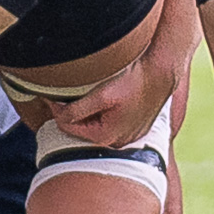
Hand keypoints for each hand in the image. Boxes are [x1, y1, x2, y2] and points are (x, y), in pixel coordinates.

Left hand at [46, 55, 172, 149]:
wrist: (162, 72)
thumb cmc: (134, 82)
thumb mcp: (101, 95)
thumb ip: (77, 110)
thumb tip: (58, 116)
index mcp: (106, 136)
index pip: (69, 127)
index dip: (58, 110)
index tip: (52, 95)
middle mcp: (118, 141)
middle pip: (84, 128)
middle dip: (73, 113)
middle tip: (66, 95)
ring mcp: (129, 135)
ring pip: (98, 125)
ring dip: (89, 113)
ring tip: (86, 95)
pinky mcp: (136, 127)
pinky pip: (112, 123)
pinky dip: (104, 113)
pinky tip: (106, 99)